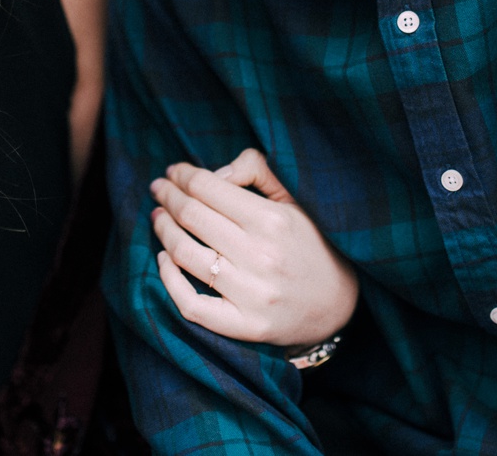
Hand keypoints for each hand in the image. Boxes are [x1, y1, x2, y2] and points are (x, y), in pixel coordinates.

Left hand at [149, 148, 357, 347]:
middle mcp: (260, 256)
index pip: (209, 188)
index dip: (184, 175)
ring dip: (163, 231)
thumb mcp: (295, 200)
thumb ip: (256, 172)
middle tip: (158, 188)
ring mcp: (250, 294)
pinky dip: (168, 280)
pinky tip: (162, 260)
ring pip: (185, 255)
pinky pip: (191, 304)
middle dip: (168, 197)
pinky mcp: (244, 325)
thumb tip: (213, 173)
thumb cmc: (311, 244)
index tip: (173, 172)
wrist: (338, 304)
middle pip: (192, 217)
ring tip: (158, 217)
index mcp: (272, 220)